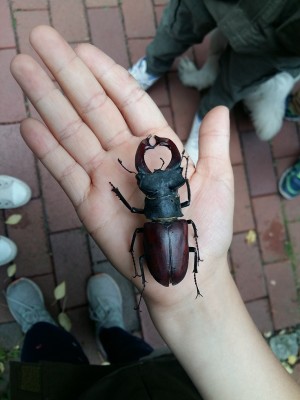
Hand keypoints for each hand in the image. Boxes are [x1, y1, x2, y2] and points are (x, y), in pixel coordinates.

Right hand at [10, 26, 232, 308]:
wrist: (186, 270)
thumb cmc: (206, 229)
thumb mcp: (217, 180)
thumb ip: (214, 143)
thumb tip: (217, 108)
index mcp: (157, 144)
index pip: (126, 98)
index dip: (104, 72)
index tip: (81, 49)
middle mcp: (126, 154)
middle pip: (92, 106)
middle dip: (65, 73)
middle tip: (39, 40)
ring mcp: (104, 176)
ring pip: (72, 131)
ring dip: (47, 100)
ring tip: (23, 69)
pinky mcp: (88, 202)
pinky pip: (64, 170)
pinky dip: (47, 148)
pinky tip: (28, 124)